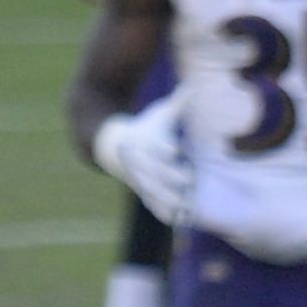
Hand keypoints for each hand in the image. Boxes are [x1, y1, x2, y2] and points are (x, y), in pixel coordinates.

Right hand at [90, 103, 192, 222]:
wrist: (114, 144)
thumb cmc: (145, 126)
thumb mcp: (160, 113)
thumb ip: (178, 102)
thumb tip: (193, 85)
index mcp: (146, 141)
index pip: (155, 145)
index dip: (165, 147)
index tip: (178, 150)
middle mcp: (142, 162)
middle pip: (156, 170)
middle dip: (171, 175)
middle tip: (190, 180)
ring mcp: (140, 178)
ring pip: (153, 190)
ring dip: (168, 199)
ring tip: (187, 206)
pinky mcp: (143, 192)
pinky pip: (152, 204)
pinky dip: (164, 213)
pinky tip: (179, 222)